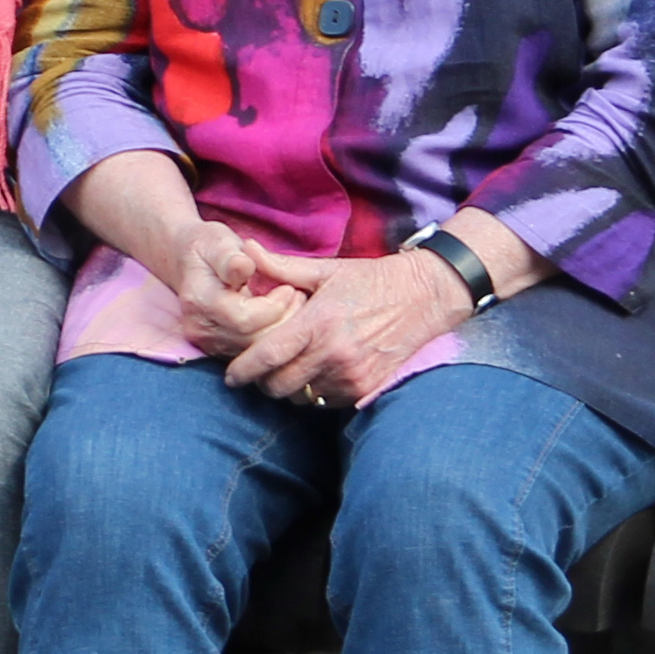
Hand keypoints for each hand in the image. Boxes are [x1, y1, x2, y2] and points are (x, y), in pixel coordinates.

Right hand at [60, 151, 306, 357]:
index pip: (243, 321)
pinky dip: (266, 338)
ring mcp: (204, 338)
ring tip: (289, 306)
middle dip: (278, 325)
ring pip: (248, 351)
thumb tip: (243, 267)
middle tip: (296, 299)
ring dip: (275, 333)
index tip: (290, 290)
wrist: (177, 252)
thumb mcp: (216, 237)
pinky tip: (279, 318)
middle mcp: (198, 325)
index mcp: (200, 300)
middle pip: (248, 343)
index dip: (271, 310)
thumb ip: (229, 254)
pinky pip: (245, 350)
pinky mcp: (213, 343)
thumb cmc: (202, 242)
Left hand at [226, 247, 472, 407]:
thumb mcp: (325, 270)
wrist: (423, 296)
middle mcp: (333, 353)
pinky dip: (317, 393)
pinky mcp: (366, 388)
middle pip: (279, 386)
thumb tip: (246, 251)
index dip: (243, 370)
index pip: (267, 356)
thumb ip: (281, 267)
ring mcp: (351, 374)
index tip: (231, 377)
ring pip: (302, 398)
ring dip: (291, 389)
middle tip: (261, 372)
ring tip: (291, 370)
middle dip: (263, 383)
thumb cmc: (370, 280)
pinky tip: (318, 373)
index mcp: (318, 322)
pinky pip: (327, 402)